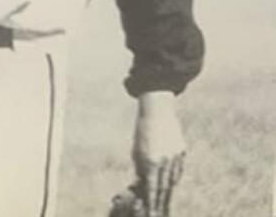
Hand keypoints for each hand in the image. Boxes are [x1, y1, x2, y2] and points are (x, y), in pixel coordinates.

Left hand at [132, 91, 186, 216]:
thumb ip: (140, 171)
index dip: (152, 204)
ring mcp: (176, 157)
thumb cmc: (142, 132)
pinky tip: (170, 186)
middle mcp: (165, 162)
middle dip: (162, 204)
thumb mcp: (136, 152)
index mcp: (151, 162)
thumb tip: (143, 189)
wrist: (157, 111)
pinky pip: (178, 170)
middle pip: (165, 189)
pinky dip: (173, 178)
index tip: (152, 215)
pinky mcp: (183, 152)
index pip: (152, 189)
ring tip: (164, 206)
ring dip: (168, 193)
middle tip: (160, 215)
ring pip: (173, 180)